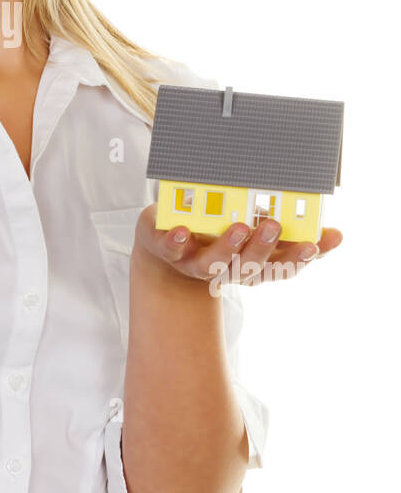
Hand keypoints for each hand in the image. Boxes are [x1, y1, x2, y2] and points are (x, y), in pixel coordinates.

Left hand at [133, 203, 342, 292]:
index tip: (320, 241)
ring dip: (229, 247)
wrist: (164, 240)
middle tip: (276, 226)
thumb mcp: (251, 224)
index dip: (304, 256)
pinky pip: (173, 250)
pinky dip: (177, 242)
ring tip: (239, 227)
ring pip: (217, 264)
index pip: (286, 263)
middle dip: (266, 248)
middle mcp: (231, 268)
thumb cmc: (216, 228)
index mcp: (255, 261)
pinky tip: (183, 231)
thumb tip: (328, 227)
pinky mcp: (170, 251)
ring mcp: (199, 263)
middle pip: (253, 267)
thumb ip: (280, 225)